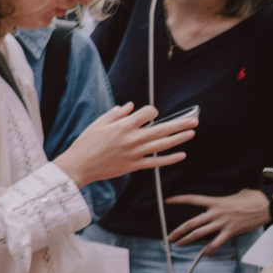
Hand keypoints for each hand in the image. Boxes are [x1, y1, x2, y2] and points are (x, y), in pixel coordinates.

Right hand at [52, 102, 192, 188]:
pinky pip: (155, 162)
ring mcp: (134, 153)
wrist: (78, 166)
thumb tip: (130, 106)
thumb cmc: (85, 144)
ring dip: (179, 138)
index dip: (152, 111)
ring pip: (162, 145)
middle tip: (194, 120)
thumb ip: (115, 114)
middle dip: (179, 123)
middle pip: (162, 129)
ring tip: (191, 133)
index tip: (151, 114)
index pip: (147, 113)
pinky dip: (169, 159)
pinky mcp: (133, 166)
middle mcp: (132, 139)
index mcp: (123, 126)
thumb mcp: (97, 124)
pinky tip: (181, 155)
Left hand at [167, 190, 272, 250]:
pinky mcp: (231, 231)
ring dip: (187, 240)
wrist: (266, 206)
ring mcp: (223, 223)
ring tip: (178, 245)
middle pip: (192, 222)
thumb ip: (224, 199)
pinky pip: (217, 242)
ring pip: (200, 233)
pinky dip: (210, 249)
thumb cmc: (252, 199)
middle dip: (178, 231)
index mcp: (215, 202)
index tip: (167, 201)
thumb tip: (221, 201)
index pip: (193, 199)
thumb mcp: (235, 194)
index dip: (179, 199)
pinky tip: (205, 254)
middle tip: (169, 237)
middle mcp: (216, 213)